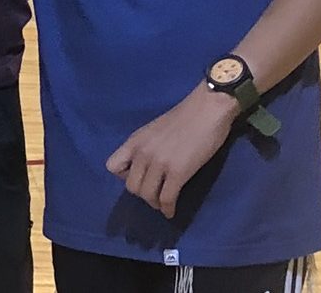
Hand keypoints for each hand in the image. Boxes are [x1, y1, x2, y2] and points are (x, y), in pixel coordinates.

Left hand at [105, 85, 238, 218]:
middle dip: (142, 194)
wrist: (208, 109)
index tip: (138, 176)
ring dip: (154, 203)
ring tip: (162, 203)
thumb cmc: (185, 117)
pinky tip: (171, 212)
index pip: (112, 167)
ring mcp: (159, 163)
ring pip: (147, 195)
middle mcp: (142, 153)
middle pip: (131, 186)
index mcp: (135, 141)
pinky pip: (167, 198)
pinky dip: (168, 209)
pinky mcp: (178, 172)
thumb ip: (146, 146)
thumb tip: (146, 165)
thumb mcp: (154, 130)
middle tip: (154, 193)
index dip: (123, 176)